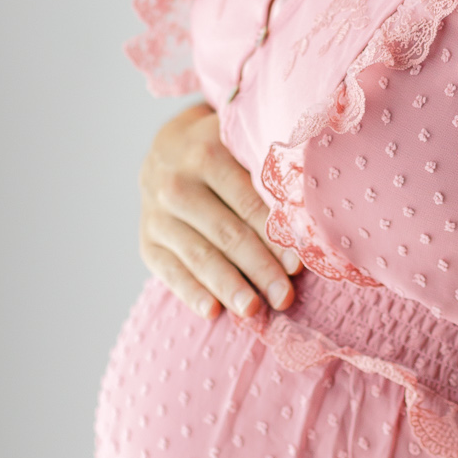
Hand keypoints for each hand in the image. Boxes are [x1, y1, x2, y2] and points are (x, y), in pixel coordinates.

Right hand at [139, 101, 300, 318]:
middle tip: (284, 297)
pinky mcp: (147, 241)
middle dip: (259, 268)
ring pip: (198, 256)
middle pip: (226, 233)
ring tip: (253, 310)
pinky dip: (190, 293)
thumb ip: (268, 171)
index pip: (247, 202)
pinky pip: (169, 271)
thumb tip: (310, 217)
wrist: (166, 150)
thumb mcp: (240, 146)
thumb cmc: (223, 153)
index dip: (274, 235)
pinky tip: (212, 311)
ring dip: (228, 286)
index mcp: (208, 154)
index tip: (298, 265)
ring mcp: (157, 214)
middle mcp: (177, 183)